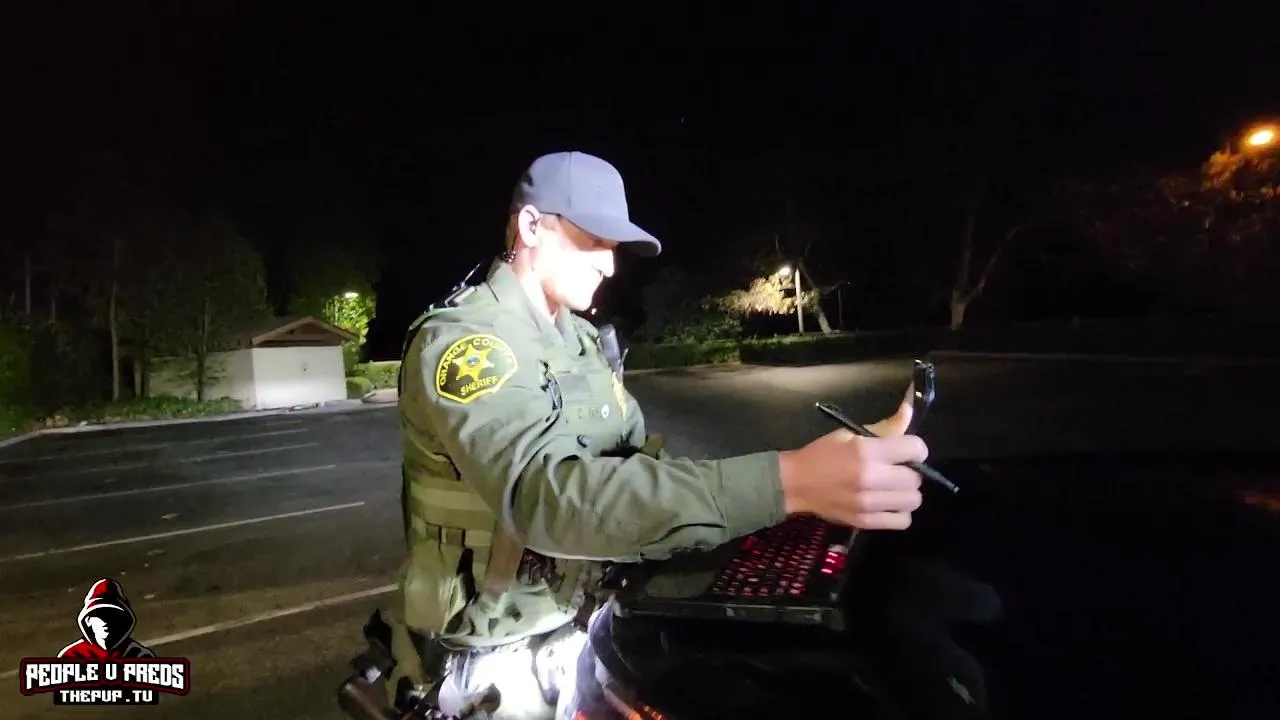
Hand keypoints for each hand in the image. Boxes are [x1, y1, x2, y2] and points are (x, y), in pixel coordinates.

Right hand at [779, 401, 926, 529]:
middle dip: (910, 471)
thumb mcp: (849, 434)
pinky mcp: (866, 522)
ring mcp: (869, 504)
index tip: (906, 450)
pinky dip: (900, 513)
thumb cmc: (822, 454)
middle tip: (896, 470)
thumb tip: (909, 412)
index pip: (916, 449)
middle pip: (916, 478)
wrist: (795, 483)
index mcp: (867, 452)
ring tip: (893, 488)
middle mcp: (872, 478)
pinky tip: (888, 504)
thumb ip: (884, 427)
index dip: (915, 448)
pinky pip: (902, 521)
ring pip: (913, 501)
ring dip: (906, 493)